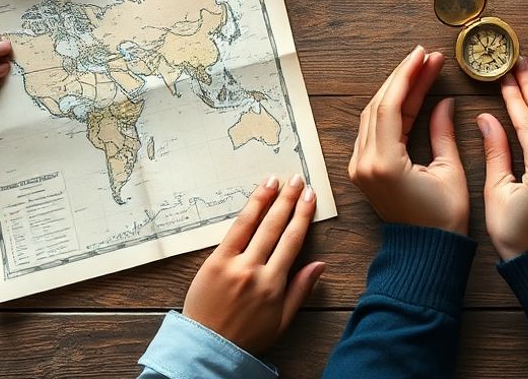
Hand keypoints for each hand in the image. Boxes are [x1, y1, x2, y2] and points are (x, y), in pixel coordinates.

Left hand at [183, 175, 324, 355]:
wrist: (208, 349)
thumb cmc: (247, 337)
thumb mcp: (283, 320)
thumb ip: (301, 290)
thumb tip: (320, 264)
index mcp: (274, 284)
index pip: (293, 240)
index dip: (303, 216)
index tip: (311, 197)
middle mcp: (254, 270)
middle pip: (275, 227)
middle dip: (288, 200)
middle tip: (297, 180)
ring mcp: (232, 265)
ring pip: (252, 224)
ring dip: (265, 199)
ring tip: (275, 179)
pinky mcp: (213, 263)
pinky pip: (232, 232)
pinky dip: (244, 214)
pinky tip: (252, 201)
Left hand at [349, 46, 467, 234]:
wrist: (424, 253)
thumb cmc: (442, 220)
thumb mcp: (449, 172)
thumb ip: (442, 132)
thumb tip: (444, 102)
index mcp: (384, 163)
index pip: (390, 106)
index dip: (407, 76)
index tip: (423, 55)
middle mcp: (364, 163)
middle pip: (378, 106)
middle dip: (403, 78)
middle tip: (427, 58)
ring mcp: (359, 167)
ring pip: (372, 115)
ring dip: (396, 91)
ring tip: (422, 70)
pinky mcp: (363, 170)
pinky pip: (372, 129)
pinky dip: (391, 109)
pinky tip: (410, 95)